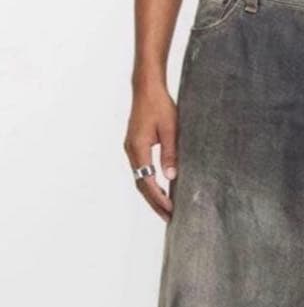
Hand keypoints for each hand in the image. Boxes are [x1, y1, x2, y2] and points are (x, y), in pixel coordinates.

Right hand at [124, 83, 177, 221]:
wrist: (147, 88)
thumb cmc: (160, 105)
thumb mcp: (171, 130)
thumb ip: (170, 154)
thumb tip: (171, 178)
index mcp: (138, 148)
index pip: (147, 181)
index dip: (159, 198)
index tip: (170, 210)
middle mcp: (131, 151)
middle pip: (141, 184)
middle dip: (155, 202)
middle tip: (169, 218)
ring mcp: (131, 149)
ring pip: (140, 179)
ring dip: (152, 194)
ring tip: (166, 209)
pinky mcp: (134, 146)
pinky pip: (141, 170)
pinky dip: (149, 183)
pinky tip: (160, 189)